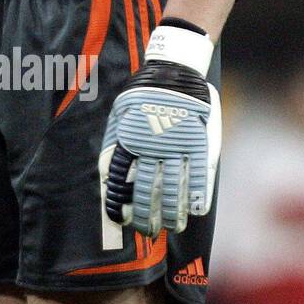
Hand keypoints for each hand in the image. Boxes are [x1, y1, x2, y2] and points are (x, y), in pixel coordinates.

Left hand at [100, 19, 220, 236]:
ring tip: (171, 227)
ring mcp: (176, 146)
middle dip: (145, 216)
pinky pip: (198, 176)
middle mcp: (152, 146)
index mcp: (129, 139)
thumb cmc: (143, 94)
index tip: (120, 220)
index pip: (120, 179)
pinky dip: (196, 196)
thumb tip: (105, 173)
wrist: (173, 72)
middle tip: (146, 231)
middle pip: (147, 190)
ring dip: (172, 213)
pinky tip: (194, 211)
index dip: (119, 202)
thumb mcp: (120, 114)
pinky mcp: (198, 143)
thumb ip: (114, 142)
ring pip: (173, 188)